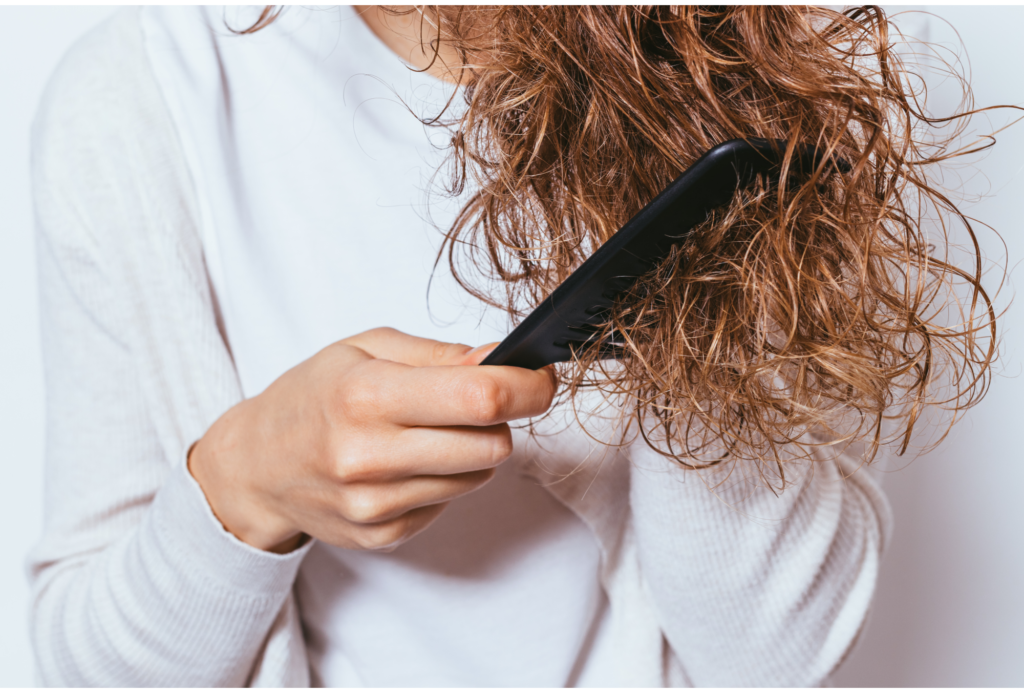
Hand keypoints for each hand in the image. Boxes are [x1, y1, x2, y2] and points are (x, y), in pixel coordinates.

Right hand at [188, 328, 555, 553]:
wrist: (254, 467)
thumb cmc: (310, 397)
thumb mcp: (364, 349)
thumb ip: (439, 355)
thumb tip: (502, 359)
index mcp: (367, 396)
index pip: (480, 397)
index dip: (527, 387)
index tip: (540, 378)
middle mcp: (371, 456)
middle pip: (493, 444)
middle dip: (499, 418)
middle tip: (475, 401)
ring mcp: (377, 504)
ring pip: (479, 475)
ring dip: (471, 449)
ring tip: (427, 431)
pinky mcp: (383, 534)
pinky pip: (451, 500)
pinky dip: (444, 477)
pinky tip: (406, 462)